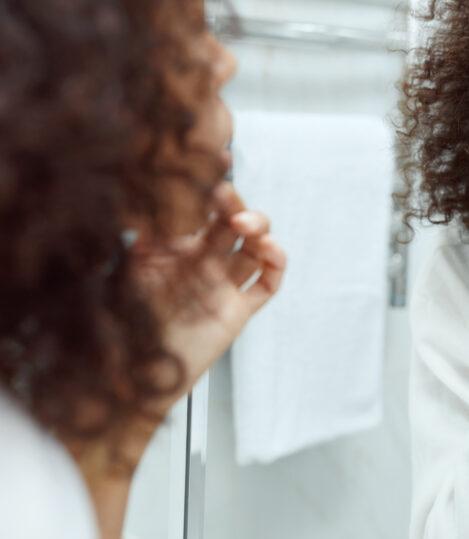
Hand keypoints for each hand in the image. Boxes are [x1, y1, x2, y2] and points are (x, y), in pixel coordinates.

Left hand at [134, 181, 285, 416]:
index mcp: (176, 250)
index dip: (213, 187)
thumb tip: (153, 194)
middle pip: (232, 223)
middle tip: (225, 196)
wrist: (131, 374)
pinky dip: (275, 264)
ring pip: (254, 248)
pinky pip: (267, 284)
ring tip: (246, 226)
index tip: (218, 164)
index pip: (201, 210)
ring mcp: (223, 285)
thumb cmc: (122, 323)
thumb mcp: (127, 266)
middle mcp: (202, 263)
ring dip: (258, 229)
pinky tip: (269, 250)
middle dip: (234, 204)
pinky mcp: (238, 310)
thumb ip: (144, 233)